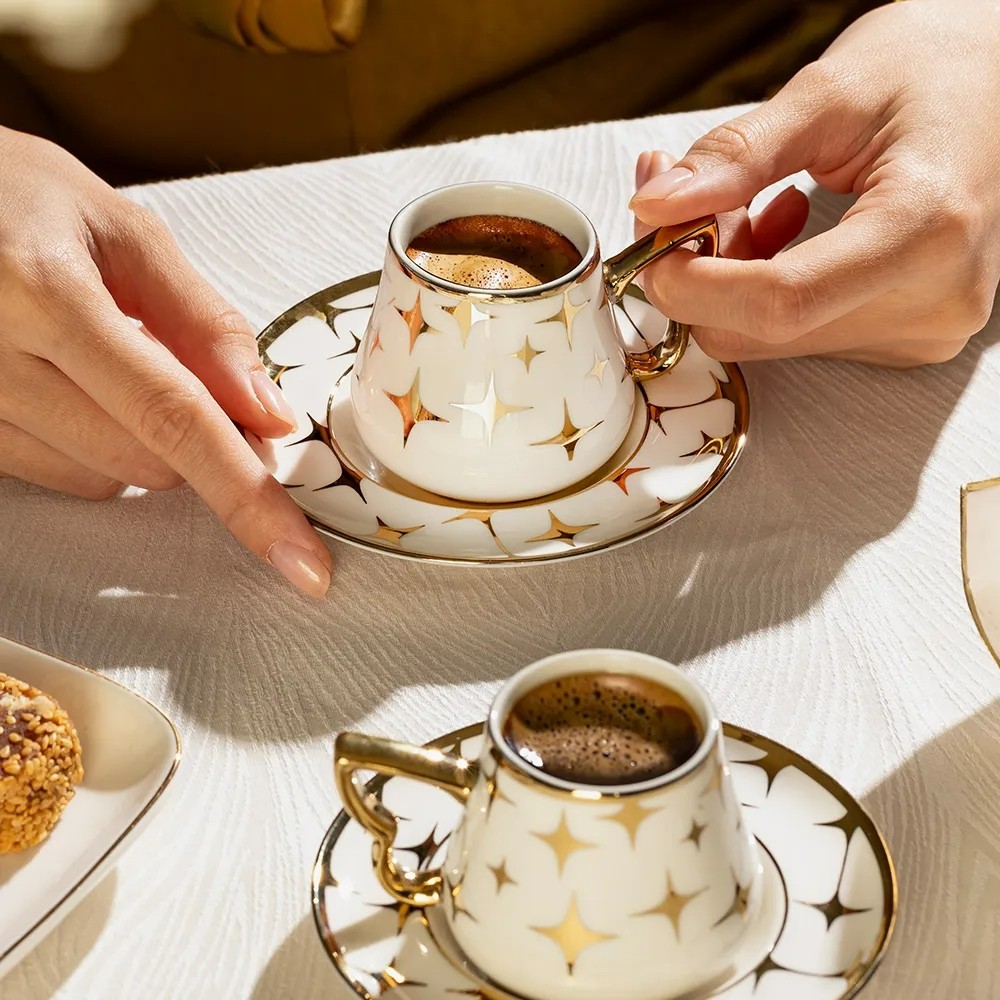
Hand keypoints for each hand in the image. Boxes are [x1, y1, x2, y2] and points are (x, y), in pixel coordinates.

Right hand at [0, 127, 331, 595]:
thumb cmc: (13, 196)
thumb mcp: (120, 229)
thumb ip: (203, 323)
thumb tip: (268, 415)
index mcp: (45, 293)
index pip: (173, 417)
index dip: (246, 494)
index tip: (302, 559)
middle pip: (145, 460)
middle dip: (192, 435)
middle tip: (175, 365)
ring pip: (100, 480)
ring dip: (134, 440)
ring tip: (97, 356)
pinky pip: (51, 475)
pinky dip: (85, 444)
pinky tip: (65, 381)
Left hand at [630, 0, 999, 365]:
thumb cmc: (937, 71)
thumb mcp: (832, 90)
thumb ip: (737, 154)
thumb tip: (656, 204)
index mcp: (927, 230)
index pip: (780, 303)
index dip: (694, 283)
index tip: (654, 239)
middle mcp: (933, 301)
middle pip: (762, 330)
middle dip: (701, 274)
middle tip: (697, 199)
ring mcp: (922, 331)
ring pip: (769, 338)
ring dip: (731, 279)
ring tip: (763, 202)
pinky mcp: (905, 338)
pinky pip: (797, 335)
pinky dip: (763, 290)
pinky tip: (788, 230)